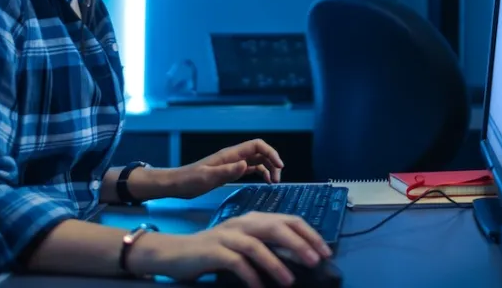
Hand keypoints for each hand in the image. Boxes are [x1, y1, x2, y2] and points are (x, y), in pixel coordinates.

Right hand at [135, 213, 331, 287]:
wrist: (176, 253)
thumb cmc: (215, 252)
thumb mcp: (245, 245)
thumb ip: (268, 246)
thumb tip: (299, 257)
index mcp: (254, 219)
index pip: (289, 220)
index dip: (309, 234)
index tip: (325, 252)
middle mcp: (243, 223)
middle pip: (276, 228)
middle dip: (299, 244)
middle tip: (316, 261)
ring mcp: (227, 235)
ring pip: (257, 246)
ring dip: (276, 264)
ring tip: (289, 282)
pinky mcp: (214, 251)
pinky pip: (236, 263)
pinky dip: (250, 276)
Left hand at [167, 139, 284, 198]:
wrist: (177, 184)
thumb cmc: (189, 180)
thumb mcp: (208, 178)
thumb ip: (227, 171)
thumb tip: (246, 165)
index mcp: (230, 154)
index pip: (256, 146)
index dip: (271, 153)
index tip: (279, 167)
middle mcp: (234, 156)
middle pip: (260, 152)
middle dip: (272, 162)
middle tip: (277, 180)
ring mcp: (233, 163)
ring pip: (257, 160)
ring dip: (268, 168)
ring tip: (273, 182)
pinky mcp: (230, 171)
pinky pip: (251, 168)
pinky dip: (261, 173)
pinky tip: (264, 181)